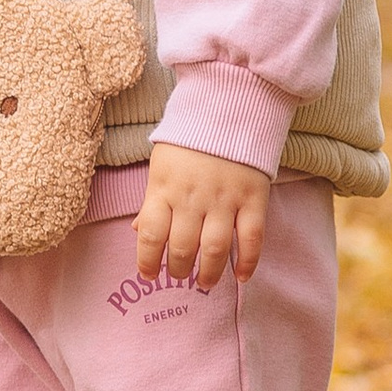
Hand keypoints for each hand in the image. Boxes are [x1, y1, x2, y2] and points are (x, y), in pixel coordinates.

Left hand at [136, 143, 270, 291]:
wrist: (228, 107)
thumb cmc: (188, 141)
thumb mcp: (160, 166)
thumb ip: (151, 201)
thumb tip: (138, 231)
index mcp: (164, 189)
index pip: (151, 236)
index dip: (147, 261)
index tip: (148, 275)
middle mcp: (192, 198)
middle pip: (183, 248)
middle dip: (179, 270)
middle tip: (180, 276)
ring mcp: (224, 199)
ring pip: (215, 249)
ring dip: (210, 273)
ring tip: (205, 282)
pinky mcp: (253, 198)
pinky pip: (251, 238)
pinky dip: (248, 262)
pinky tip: (242, 277)